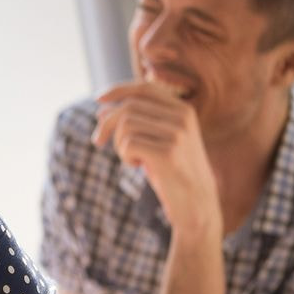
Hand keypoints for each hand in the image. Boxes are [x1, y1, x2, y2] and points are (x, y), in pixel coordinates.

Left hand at [92, 81, 220, 235]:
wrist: (197, 204)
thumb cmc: (173, 172)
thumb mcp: (156, 141)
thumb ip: (136, 122)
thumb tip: (101, 109)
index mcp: (183, 110)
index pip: (144, 88)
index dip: (118, 90)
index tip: (98, 100)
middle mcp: (182, 117)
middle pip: (129, 107)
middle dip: (106, 124)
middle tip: (97, 142)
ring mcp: (177, 134)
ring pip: (125, 126)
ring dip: (119, 144)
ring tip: (132, 159)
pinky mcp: (168, 152)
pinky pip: (128, 144)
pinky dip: (125, 156)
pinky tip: (138, 166)